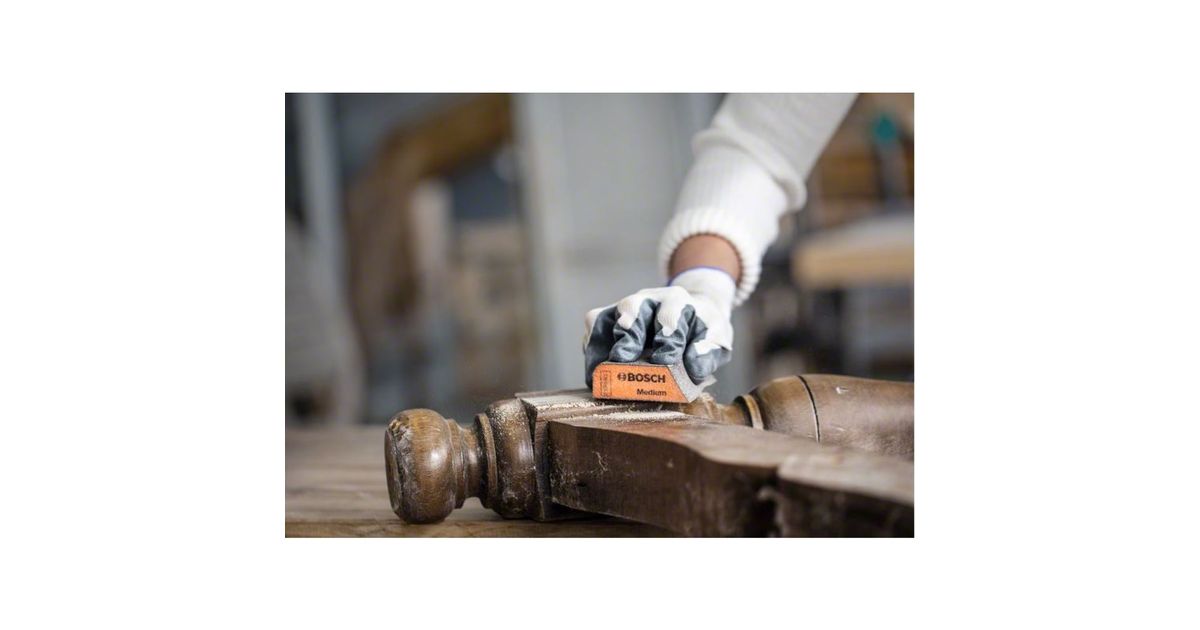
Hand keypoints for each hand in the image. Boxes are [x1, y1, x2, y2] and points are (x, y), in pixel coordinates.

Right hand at [583, 267, 734, 386]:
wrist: (691, 312)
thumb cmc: (701, 330)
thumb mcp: (717, 339)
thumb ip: (708, 353)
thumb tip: (693, 368)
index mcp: (678, 301)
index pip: (671, 315)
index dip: (668, 339)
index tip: (665, 361)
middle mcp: (649, 298)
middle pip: (633, 307)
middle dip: (628, 334)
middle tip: (623, 359)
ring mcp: (626, 306)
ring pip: (607, 315)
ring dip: (604, 342)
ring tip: (602, 368)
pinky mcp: (609, 316)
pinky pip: (594, 325)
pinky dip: (591, 348)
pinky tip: (595, 371)